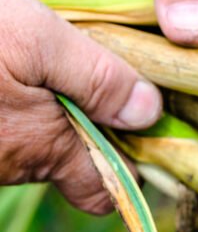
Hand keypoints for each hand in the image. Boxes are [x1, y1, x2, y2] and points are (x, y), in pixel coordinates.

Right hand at [0, 0, 161, 213]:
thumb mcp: (35, 38)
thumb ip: (97, 79)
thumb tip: (149, 113)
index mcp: (43, 149)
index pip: (103, 193)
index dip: (130, 167)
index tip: (144, 128)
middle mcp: (7, 166)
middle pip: (66, 161)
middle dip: (86, 124)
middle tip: (98, 72)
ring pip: (25, 144)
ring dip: (42, 109)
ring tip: (41, 61)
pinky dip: (6, 102)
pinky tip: (2, 65)